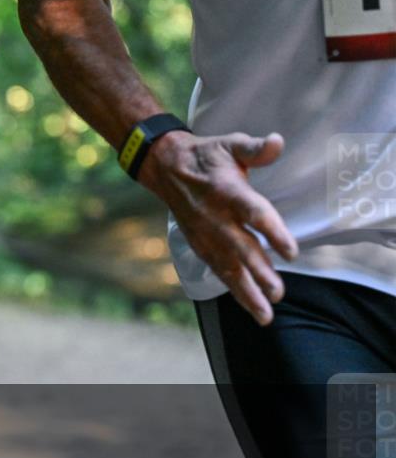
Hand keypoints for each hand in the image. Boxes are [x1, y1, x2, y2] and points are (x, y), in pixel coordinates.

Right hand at [138, 131, 298, 324]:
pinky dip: (234, 289)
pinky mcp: (200, 245)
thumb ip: (256, 148)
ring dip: (247, 291)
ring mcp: (206, 234)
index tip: (290, 252)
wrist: (167, 168)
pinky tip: (251, 306)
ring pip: (228, 267)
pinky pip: (218, 270)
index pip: (253, 214)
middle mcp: (215, 217)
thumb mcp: (231, 144)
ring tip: (266, 314)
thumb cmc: (208, 155)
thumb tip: (277, 142)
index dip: (272, 232)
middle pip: (240, 248)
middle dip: (259, 272)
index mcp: (227, 191)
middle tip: (278, 292)